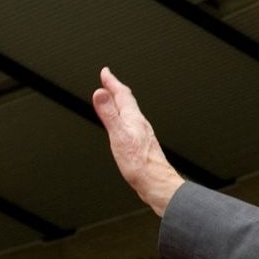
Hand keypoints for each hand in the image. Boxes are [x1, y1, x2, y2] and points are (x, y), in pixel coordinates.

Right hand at [91, 67, 184, 215]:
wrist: (158, 185)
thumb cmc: (142, 166)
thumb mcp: (120, 137)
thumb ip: (110, 115)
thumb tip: (100, 93)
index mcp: (134, 120)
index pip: (122, 94)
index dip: (112, 82)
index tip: (105, 72)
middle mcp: (140, 125)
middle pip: (128, 102)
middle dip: (116, 90)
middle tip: (109, 81)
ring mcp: (143, 136)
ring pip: (131, 113)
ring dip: (121, 104)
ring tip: (115, 100)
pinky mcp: (143, 147)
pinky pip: (132, 126)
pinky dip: (125, 119)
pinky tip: (125, 127)